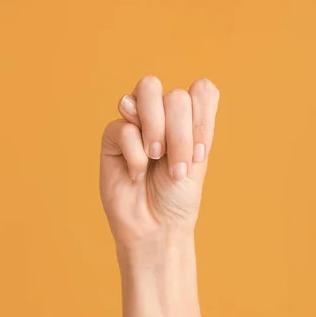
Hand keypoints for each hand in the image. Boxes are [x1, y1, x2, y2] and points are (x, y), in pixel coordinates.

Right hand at [100, 76, 219, 247]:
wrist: (155, 226)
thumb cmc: (177, 197)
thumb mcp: (197, 159)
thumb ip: (193, 122)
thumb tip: (179, 90)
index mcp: (189, 119)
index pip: (200, 90)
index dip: (202, 119)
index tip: (200, 155)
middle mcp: (164, 115)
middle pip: (175, 94)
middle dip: (180, 133)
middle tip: (178, 166)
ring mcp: (137, 122)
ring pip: (147, 90)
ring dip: (157, 128)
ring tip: (156, 157)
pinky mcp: (112, 137)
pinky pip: (125, 127)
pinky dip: (135, 155)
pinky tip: (136, 175)